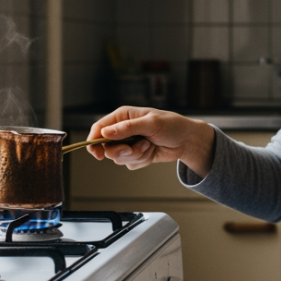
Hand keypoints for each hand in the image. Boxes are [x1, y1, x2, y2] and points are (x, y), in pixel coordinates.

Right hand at [86, 106, 215, 176]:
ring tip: (149, 145)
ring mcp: (128, 143)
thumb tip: (105, 133)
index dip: (94, 141)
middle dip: (121, 151)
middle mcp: (122, 130)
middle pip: (106, 147)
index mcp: (123, 116)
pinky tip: (152, 152)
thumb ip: (127, 128)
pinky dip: (142, 160)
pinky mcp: (135, 154)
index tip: (97, 153)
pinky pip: (129, 164)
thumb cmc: (172, 125)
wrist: (187, 140)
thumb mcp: (151, 123)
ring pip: (119, 158)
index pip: (99, 128)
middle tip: (135, 148)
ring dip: (136, 155)